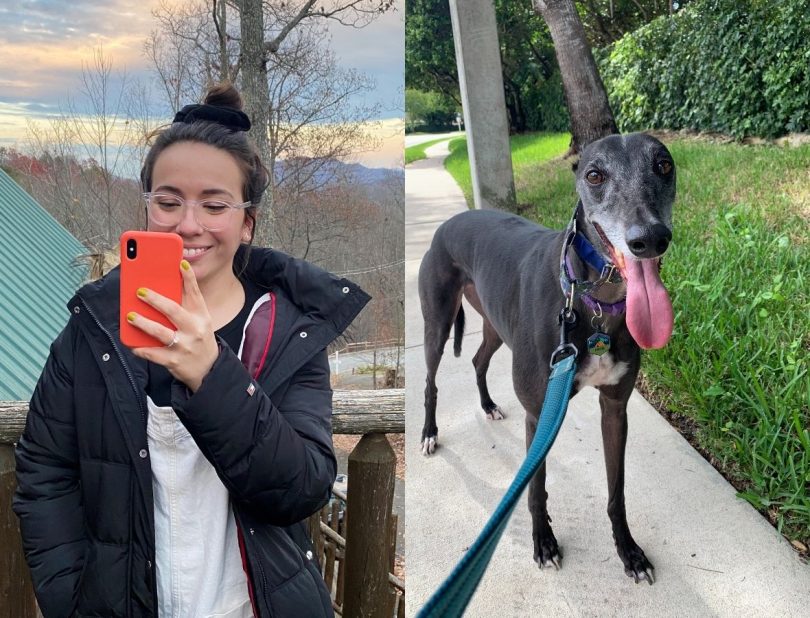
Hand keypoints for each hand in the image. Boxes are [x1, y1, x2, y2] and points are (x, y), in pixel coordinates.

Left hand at [127, 260, 218, 391]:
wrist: (208, 369)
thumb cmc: (198, 338)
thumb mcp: (199, 320)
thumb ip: (184, 305)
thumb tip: (162, 286)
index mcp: (201, 316)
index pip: (195, 293)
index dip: (188, 277)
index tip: (180, 263)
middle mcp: (195, 329)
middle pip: (174, 311)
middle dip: (155, 300)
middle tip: (139, 291)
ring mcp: (185, 346)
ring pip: (161, 333)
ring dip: (144, 324)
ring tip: (131, 316)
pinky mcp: (174, 361)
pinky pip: (154, 354)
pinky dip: (142, 349)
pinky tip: (133, 345)